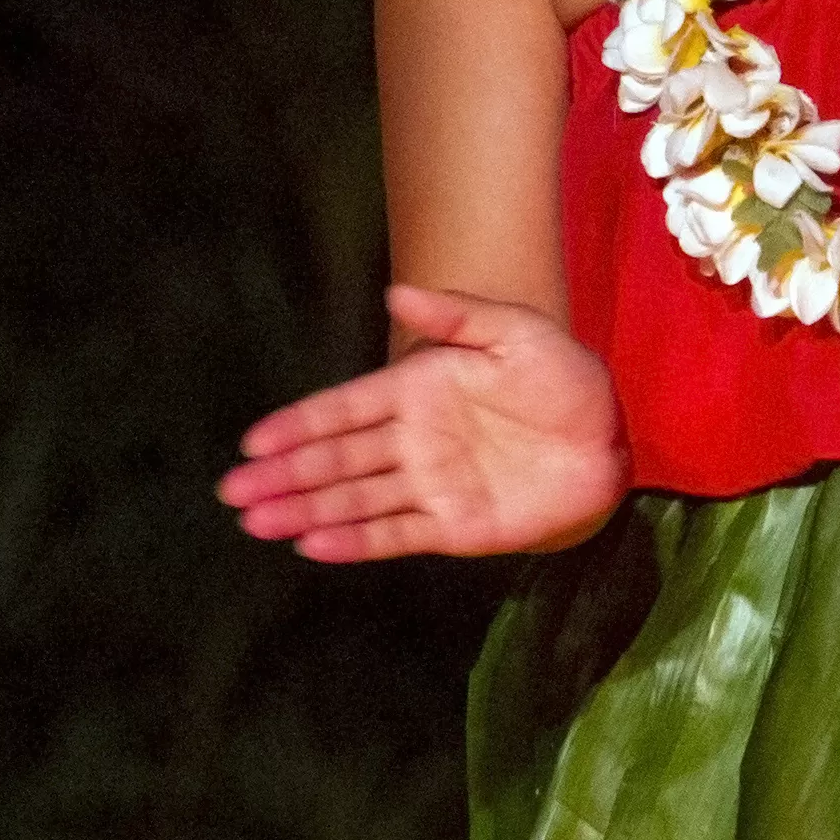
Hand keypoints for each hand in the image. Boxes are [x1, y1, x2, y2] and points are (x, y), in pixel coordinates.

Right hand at [220, 286, 628, 562]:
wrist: (607, 440)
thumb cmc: (561, 378)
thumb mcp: (513, 331)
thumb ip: (455, 315)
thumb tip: (394, 294)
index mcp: (416, 389)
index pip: (343, 409)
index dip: (298, 425)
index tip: (253, 441)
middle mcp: (411, 440)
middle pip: (334, 459)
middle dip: (283, 475)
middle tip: (232, 491)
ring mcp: (428, 485)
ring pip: (352, 500)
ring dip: (304, 511)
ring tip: (256, 522)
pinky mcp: (452, 526)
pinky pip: (393, 534)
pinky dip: (354, 542)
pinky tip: (313, 545)